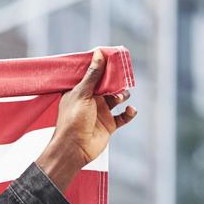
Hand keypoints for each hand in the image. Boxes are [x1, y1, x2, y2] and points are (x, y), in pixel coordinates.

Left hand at [35, 49, 135, 191]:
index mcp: (80, 92)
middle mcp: (91, 100)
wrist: (73, 150)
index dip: (104, 67)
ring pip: (118, 98)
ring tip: (120, 97)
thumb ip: (93, 75)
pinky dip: (130, 112)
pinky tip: (130, 110)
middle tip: (123, 77)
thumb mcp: (82, 94)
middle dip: (117, 81)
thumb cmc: (73, 120)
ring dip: (123, 95)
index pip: (94, 75)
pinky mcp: (109, 125)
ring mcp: (101, 112)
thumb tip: (99, 53)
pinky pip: (124, 116)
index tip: (115, 58)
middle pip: (109, 85)